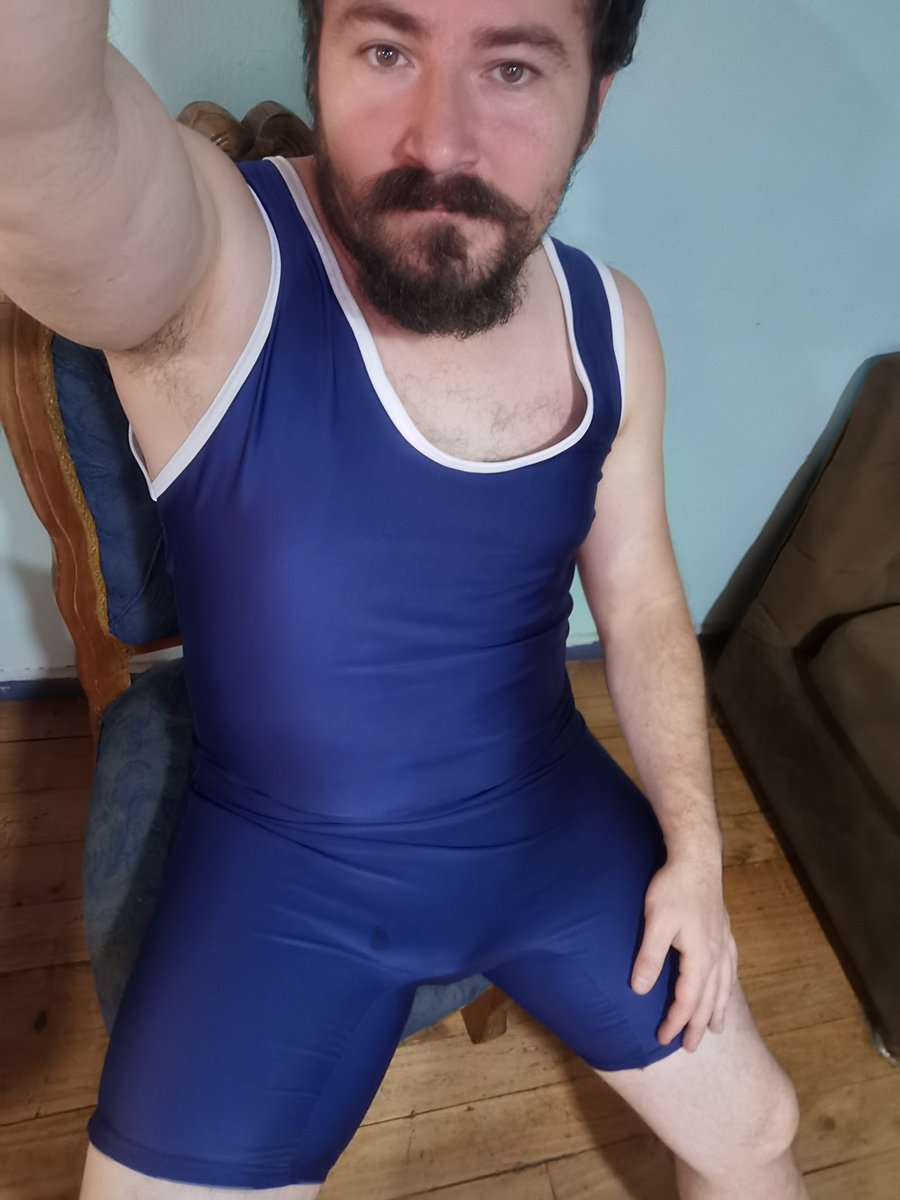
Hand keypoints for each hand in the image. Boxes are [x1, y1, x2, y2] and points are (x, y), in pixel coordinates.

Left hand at [631, 852, 738, 1052]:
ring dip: (717, 1009)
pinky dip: (729, 984)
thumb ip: (649, 957)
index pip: (687, 1000)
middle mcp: (716, 954)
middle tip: (689, 1048)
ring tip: (716, 1028)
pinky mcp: (724, 929)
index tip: (662, 1039)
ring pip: (724, 985)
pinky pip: (731, 966)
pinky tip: (727, 984)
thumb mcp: (656, 922)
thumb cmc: (674, 889)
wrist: (696, 859)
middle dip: (697, 1025)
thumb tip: (639, 990)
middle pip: (708, 999)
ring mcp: (723, 941)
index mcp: (700, 957)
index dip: (675, 1022)